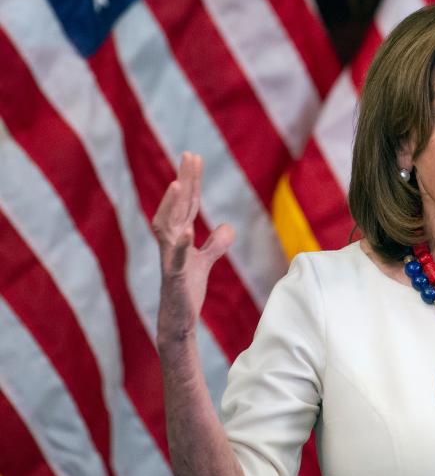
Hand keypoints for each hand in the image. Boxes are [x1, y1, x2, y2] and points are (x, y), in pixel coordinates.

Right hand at [152, 152, 233, 346]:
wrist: (178, 319)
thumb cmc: (187, 290)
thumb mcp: (205, 262)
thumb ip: (215, 244)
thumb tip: (226, 226)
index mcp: (178, 237)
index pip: (187, 203)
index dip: (191, 181)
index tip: (194, 156)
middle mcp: (170, 242)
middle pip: (177, 206)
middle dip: (183, 180)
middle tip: (189, 155)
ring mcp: (170, 259)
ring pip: (167, 226)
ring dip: (173, 205)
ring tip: (179, 183)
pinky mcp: (174, 277)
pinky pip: (175, 258)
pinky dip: (180, 245)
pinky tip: (187, 231)